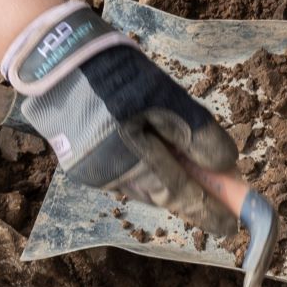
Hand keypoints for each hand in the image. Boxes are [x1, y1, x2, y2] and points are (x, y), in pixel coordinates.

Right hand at [4, 1, 240, 234]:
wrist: (55, 58)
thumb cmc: (116, 75)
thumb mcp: (165, 97)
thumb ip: (196, 134)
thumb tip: (225, 167)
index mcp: (130, 161)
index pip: (180, 195)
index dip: (207, 211)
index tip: (231, 227)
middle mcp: (109, 176)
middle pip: (161, 195)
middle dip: (191, 199)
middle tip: (217, 203)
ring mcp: (91, 171)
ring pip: (143, 187)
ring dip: (169, 185)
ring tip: (193, 178)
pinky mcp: (80, 162)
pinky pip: (125, 176)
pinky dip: (147, 172)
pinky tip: (158, 160)